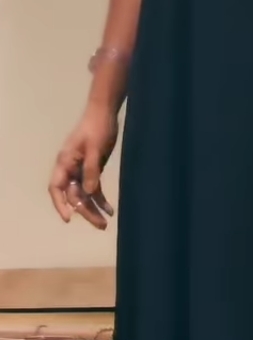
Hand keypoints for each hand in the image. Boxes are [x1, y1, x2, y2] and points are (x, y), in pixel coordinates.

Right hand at [49, 102, 118, 229]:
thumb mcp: (95, 149)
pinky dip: (101, 200)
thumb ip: (91, 170)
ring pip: (84, 195)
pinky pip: (94, 189)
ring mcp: (80, 170)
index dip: (60, 204)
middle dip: (85, 211)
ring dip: (93, 209)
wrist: (105, 114)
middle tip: (100, 225)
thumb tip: (88, 193)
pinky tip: (110, 210)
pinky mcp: (92, 170)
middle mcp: (70, 168)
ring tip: (105, 224)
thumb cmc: (97, 128)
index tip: (69, 218)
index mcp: (65, 162)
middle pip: (73, 195)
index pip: (56, 187)